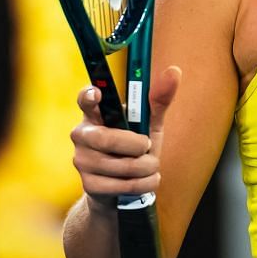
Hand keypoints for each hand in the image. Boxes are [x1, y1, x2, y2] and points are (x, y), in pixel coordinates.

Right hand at [70, 67, 180, 208]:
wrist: (123, 186)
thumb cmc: (135, 148)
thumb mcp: (148, 123)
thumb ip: (158, 99)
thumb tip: (174, 71)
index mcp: (95, 114)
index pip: (85, 100)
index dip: (89, 96)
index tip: (98, 93)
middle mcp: (83, 135)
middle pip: (107, 139)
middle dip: (137, 145)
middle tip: (147, 145)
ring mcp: (82, 160)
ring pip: (121, 165)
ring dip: (147, 167)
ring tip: (150, 165)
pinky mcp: (89, 184)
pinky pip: (124, 185)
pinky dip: (144, 183)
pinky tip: (145, 180)